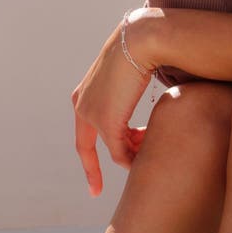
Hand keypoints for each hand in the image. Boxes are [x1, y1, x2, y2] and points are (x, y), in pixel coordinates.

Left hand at [71, 14, 155, 197]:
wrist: (143, 40)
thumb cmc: (143, 52)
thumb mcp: (130, 77)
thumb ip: (127, 95)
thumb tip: (136, 105)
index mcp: (83, 94)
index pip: (82, 131)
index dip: (86, 155)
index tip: (88, 176)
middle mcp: (81, 105)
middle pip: (87, 148)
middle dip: (93, 170)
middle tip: (95, 192)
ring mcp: (91, 115)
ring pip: (111, 150)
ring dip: (132, 153)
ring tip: (150, 149)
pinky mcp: (106, 123)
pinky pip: (120, 152)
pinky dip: (134, 156)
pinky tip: (148, 152)